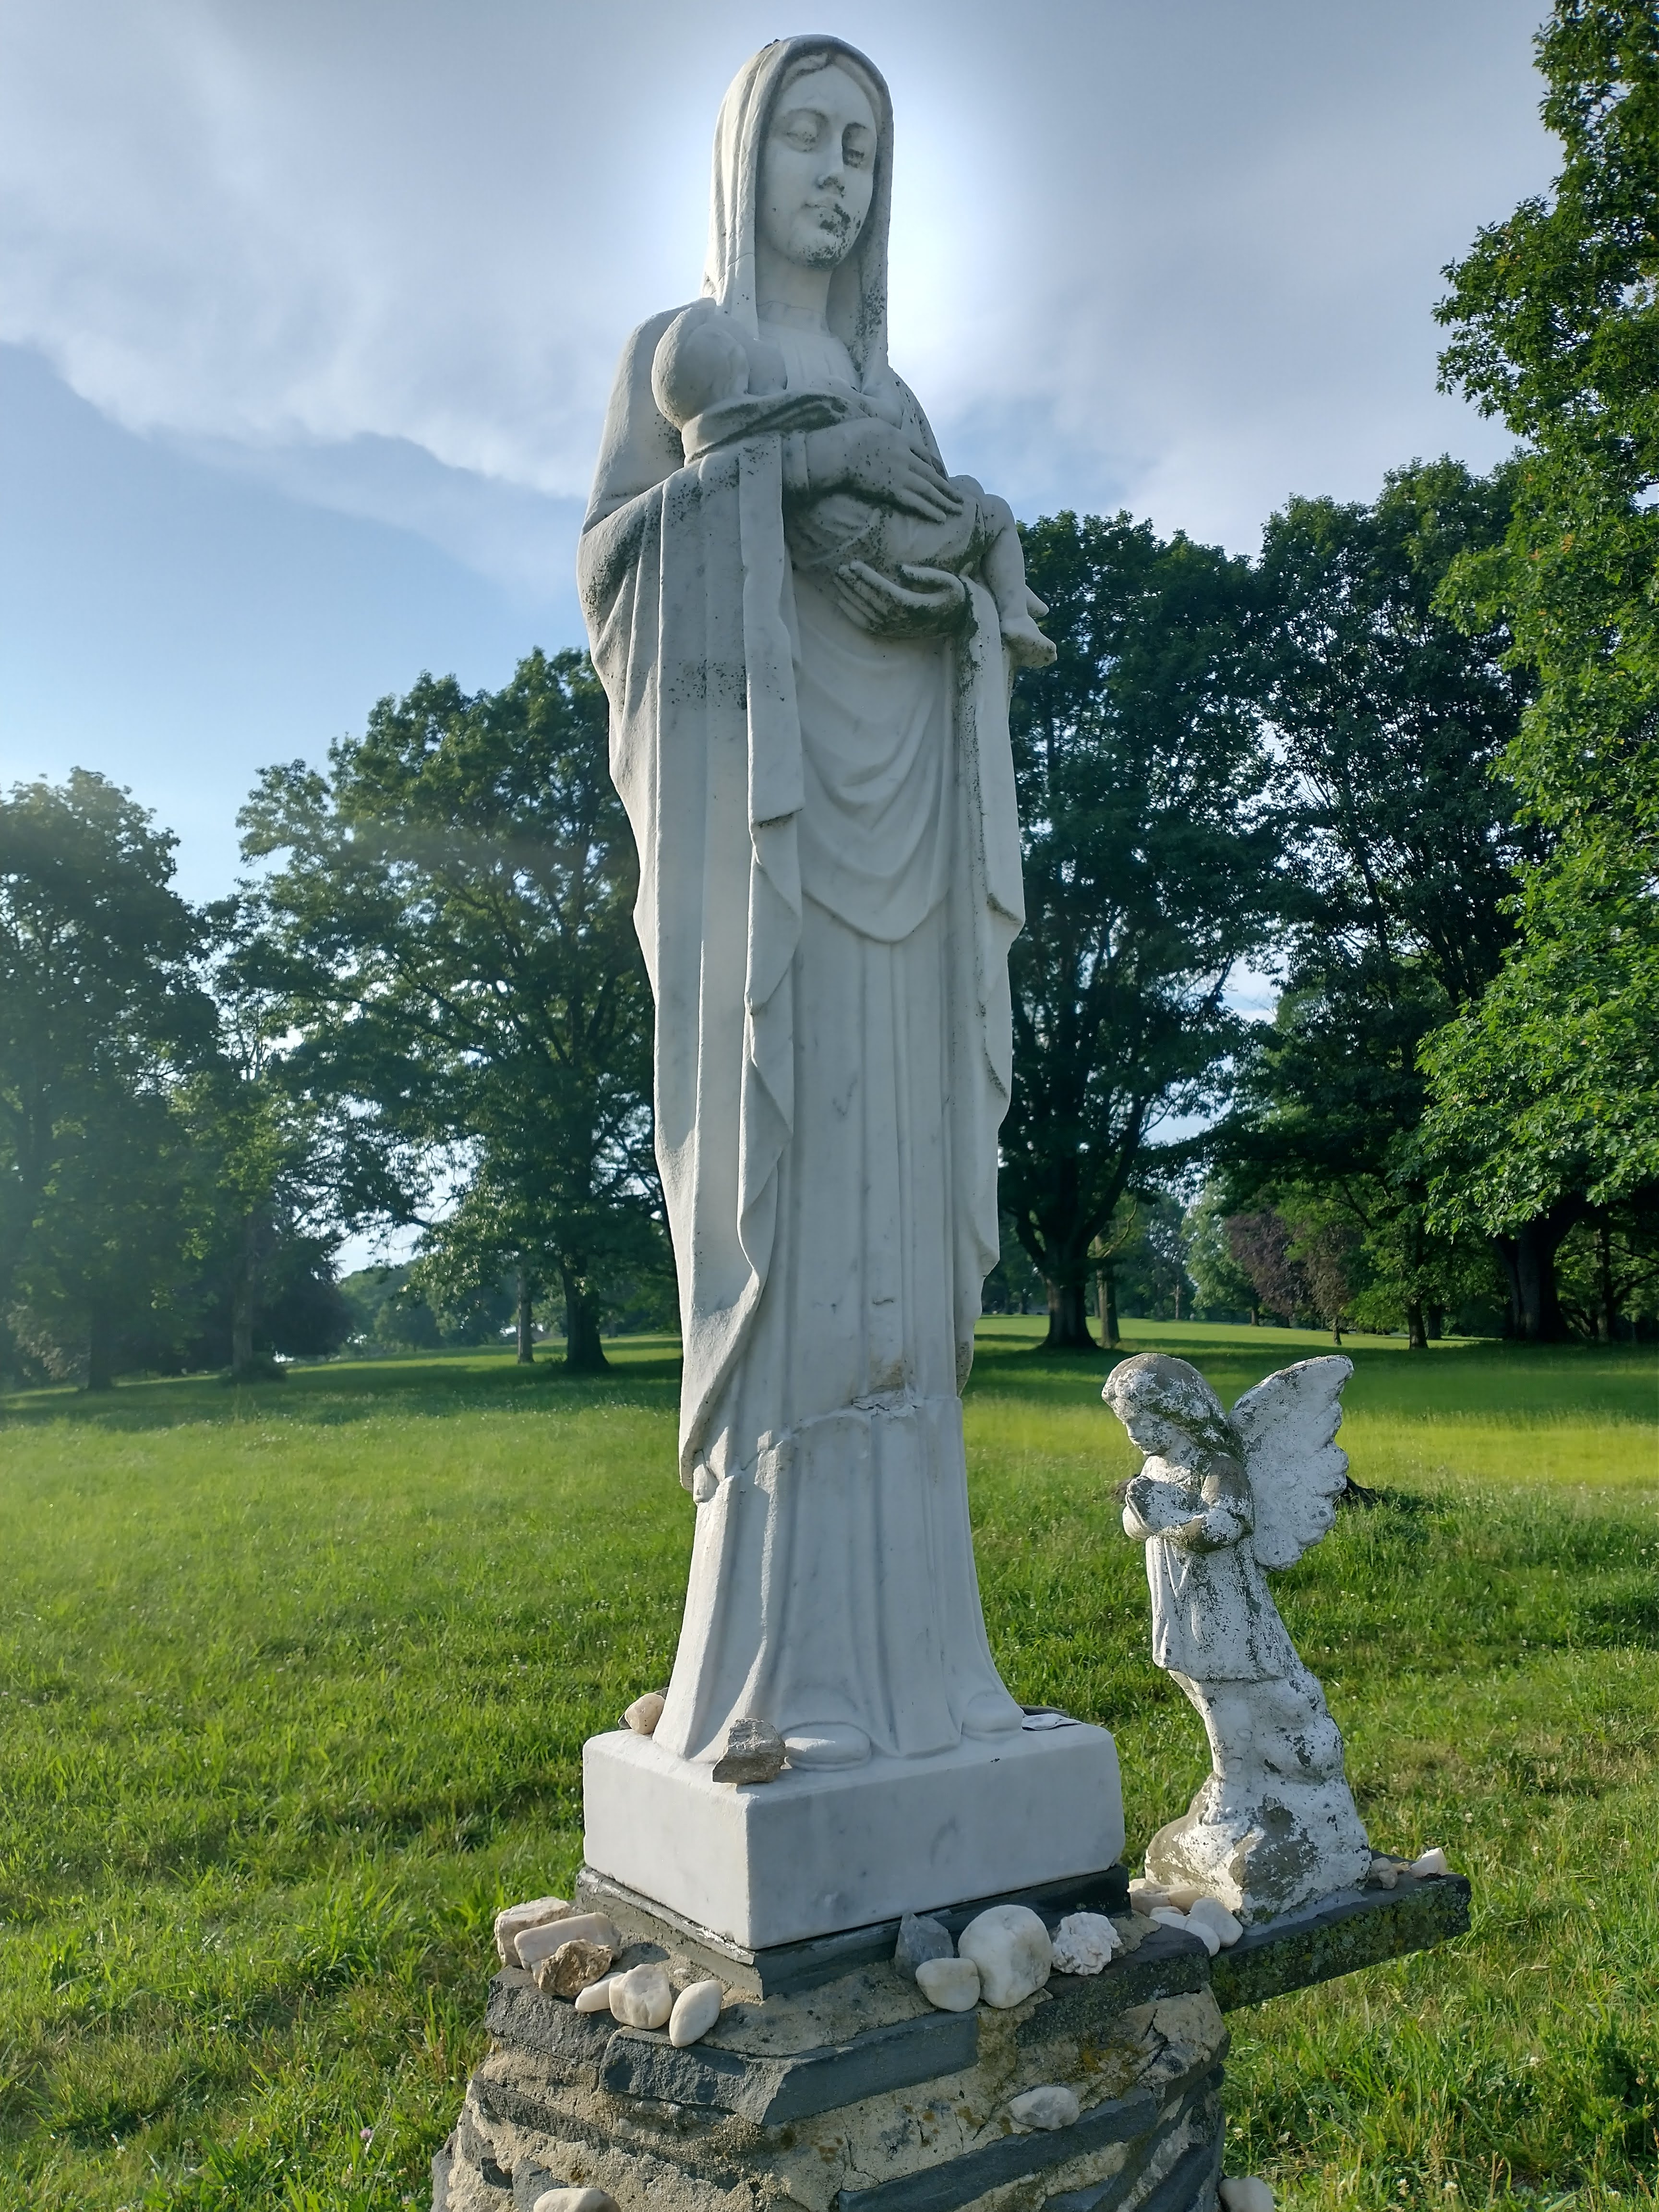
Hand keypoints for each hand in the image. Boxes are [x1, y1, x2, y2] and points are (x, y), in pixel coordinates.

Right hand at [803, 419, 961, 521]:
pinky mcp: (892, 490)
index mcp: (900, 438)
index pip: (923, 454)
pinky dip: (930, 510)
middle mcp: (906, 457)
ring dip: (944, 501)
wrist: (839, 451)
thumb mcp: (872, 423)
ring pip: (928, 490)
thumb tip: (887, 429)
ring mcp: (901, 474)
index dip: (935, 467)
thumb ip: (885, 429)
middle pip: (931, 474)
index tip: (942, 475)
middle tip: (960, 498)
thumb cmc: (847, 436)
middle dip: (947, 488)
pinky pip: (916, 503)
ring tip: (957, 510)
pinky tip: (941, 517)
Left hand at [833, 560, 970, 637]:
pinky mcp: (890, 632)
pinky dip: (852, 613)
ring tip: (838, 579)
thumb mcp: (948, 581)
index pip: (884, 590)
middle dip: (853, 584)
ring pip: (865, 612)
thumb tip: (901, 569)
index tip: (854, 564)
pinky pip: (866, 625)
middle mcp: (901, 619)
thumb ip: (926, 575)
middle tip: (840, 569)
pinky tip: (841, 600)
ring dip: (849, 595)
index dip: (868, 578)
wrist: (957, 620)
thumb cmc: (952, 595)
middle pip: (871, 601)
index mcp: (914, 605)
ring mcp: (894, 628)